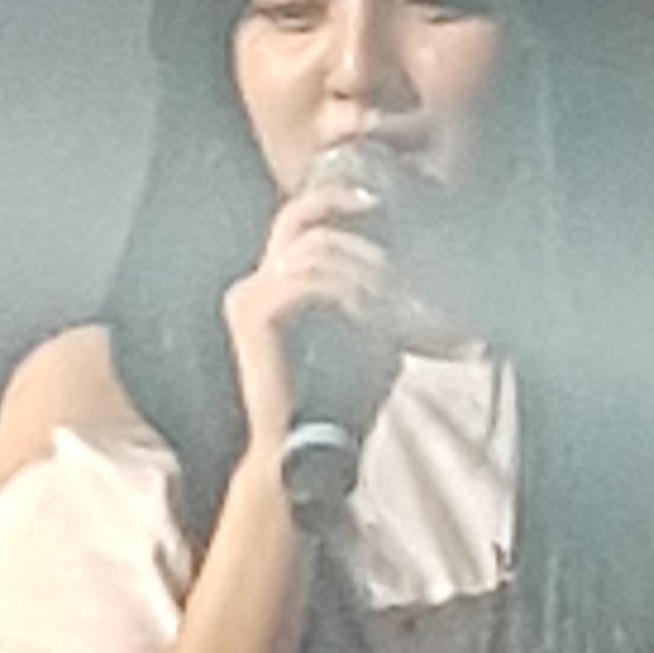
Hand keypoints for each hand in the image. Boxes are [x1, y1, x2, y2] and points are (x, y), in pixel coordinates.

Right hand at [221, 175, 404, 467]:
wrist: (309, 452)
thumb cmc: (341, 401)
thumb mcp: (366, 335)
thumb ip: (372, 295)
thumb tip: (405, 262)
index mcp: (270, 287)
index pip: (296, 221)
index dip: (334, 200)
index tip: (376, 202)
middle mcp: (250, 287)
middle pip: (296, 220)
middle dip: (347, 217)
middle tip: (386, 234)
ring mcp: (247, 300)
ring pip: (310, 251)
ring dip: (359, 266)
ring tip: (388, 294)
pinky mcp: (255, 318)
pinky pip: (305, 280)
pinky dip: (344, 288)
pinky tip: (368, 309)